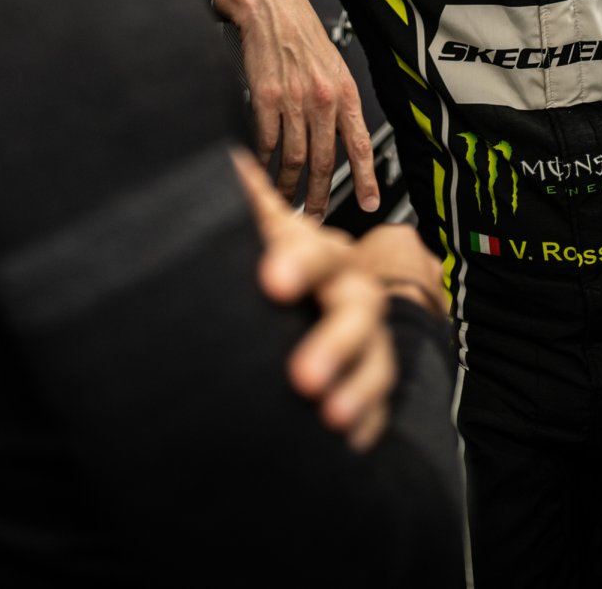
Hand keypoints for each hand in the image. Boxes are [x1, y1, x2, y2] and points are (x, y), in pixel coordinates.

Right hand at [215, 0, 379, 219]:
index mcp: (343, 91)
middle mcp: (322, 98)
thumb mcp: (332, 65)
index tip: (369, 203)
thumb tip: (338, 135)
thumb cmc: (300, 32)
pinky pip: (267, 142)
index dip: (366, 178)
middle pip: (325, 160)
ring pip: (295, 158)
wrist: (271, 5)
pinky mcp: (265, 98)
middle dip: (320, 195)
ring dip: (289, 186)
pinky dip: (264, 163)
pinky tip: (263, 173)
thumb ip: (336, 101)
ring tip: (286, 201)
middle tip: (315, 215)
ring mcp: (293, 100)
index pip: (360, 144)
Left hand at [232, 149, 394, 450]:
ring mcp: (370, 339)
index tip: (270, 280)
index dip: (297, 263)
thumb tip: (223, 156)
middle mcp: (354, 294)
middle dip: (334, 343)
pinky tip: (349, 444)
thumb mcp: (270, 228)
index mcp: (325, 254)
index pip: (316, 252)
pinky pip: (378, 404)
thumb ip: (251, 199)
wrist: (328, 292)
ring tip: (329, 417)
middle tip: (302, 377)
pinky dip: (366, 423)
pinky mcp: (370, 381)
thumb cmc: (290, 260)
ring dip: (356, 388)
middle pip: (357, 311)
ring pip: (376, 361)